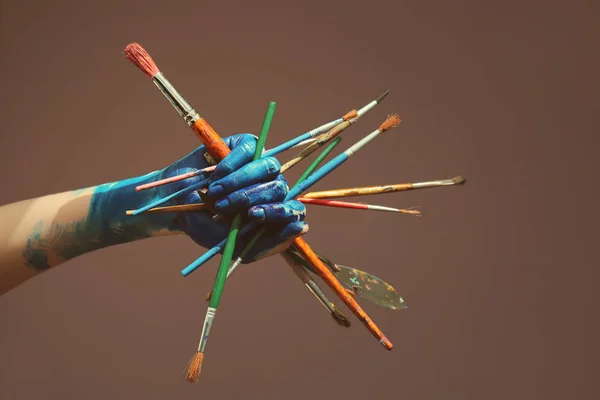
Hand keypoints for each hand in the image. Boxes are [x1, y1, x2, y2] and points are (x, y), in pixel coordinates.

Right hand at [162, 133, 307, 261]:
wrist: (176, 202)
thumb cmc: (206, 224)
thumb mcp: (233, 244)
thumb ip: (267, 243)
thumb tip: (303, 226)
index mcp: (275, 211)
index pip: (295, 210)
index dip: (280, 212)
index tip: (254, 216)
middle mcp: (273, 186)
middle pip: (281, 188)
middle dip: (249, 198)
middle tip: (223, 207)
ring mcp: (262, 163)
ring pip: (270, 167)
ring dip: (239, 182)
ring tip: (214, 193)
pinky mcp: (247, 145)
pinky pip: (250, 150)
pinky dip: (231, 165)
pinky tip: (214, 176)